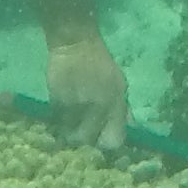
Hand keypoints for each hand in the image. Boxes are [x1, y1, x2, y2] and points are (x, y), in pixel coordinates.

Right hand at [44, 29, 129, 149]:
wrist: (76, 44)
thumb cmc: (101, 64)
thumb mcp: (120, 84)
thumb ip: (122, 109)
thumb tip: (129, 128)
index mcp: (116, 104)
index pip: (114, 140)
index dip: (107, 144)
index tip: (102, 140)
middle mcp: (97, 108)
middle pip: (89, 141)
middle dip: (86, 139)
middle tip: (84, 131)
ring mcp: (76, 105)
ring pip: (70, 133)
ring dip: (71, 130)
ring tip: (72, 121)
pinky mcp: (58, 101)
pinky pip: (58, 121)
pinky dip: (61, 119)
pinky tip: (64, 109)